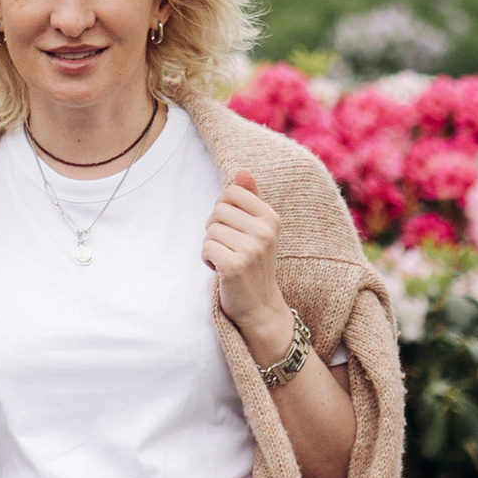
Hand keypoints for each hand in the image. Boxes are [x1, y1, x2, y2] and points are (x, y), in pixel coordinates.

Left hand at [202, 170, 291, 360]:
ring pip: (209, 230)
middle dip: (215, 229)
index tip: (232, 229)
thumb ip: (250, 199)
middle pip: (217, 210)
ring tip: (226, 260)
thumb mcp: (257, 229)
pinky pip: (206, 248)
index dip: (223, 210)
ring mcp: (251, 249)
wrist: (260, 307)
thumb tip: (242, 170)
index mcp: (271, 217)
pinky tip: (220, 270)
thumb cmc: (254, 263)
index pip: (230, 192)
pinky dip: (207, 260)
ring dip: (211, 246)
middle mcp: (265, 231)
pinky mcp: (235, 266)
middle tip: (229, 248)